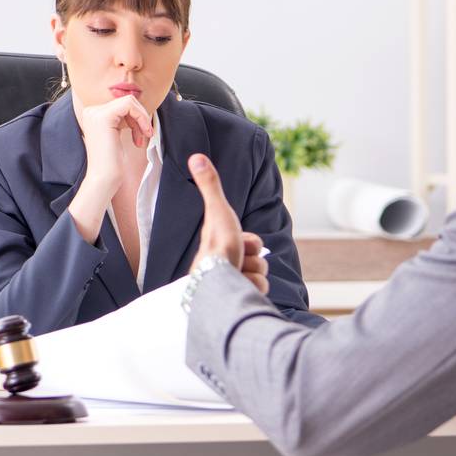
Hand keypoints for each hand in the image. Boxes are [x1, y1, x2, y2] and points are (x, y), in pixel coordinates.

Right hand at [80, 95, 153, 194]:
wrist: (104, 178)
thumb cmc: (113, 163)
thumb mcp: (117, 136)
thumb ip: (122, 120)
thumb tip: (137, 105)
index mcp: (93, 115)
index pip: (121, 105)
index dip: (136, 117)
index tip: (142, 134)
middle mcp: (91, 111)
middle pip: (126, 101)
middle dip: (140, 117)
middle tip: (146, 135)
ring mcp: (96, 113)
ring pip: (129, 101)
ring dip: (142, 118)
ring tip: (143, 136)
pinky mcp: (104, 117)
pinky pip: (129, 105)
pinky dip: (141, 117)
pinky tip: (143, 133)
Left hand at [189, 154, 269, 293]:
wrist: (215, 284)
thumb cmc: (217, 247)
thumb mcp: (217, 211)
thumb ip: (210, 185)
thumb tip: (195, 156)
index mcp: (224, 246)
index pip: (255, 244)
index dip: (251, 243)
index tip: (236, 244)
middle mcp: (227, 266)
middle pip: (259, 260)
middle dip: (252, 260)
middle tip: (237, 260)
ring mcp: (232, 284)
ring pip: (260, 276)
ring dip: (251, 275)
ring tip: (235, 277)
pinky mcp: (236, 299)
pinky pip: (259, 291)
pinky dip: (252, 289)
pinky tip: (237, 290)